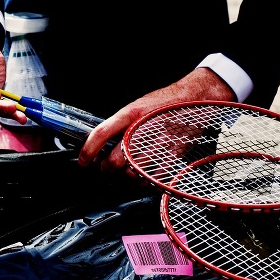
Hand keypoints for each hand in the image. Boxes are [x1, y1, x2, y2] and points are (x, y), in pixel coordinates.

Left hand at [77, 68, 236, 173]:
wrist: (196, 97)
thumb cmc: (165, 103)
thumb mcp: (139, 107)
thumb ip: (121, 124)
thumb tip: (102, 141)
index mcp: (131, 113)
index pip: (102, 133)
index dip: (88, 151)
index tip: (83, 161)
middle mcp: (143, 128)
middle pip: (115, 161)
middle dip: (107, 169)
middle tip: (107, 168)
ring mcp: (159, 141)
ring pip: (133, 172)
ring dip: (126, 177)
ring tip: (126, 172)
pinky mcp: (174, 152)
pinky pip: (154, 176)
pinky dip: (146, 181)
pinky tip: (144, 176)